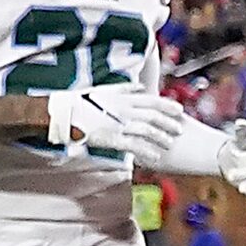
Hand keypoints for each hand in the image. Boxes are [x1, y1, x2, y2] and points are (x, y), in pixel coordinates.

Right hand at [46, 85, 180, 162]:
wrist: (65, 113)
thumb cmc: (83, 101)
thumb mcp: (106, 90)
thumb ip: (126, 89)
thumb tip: (141, 87)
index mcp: (123, 98)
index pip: (152, 100)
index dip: (168, 105)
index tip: (179, 110)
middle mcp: (124, 110)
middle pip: (153, 116)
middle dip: (168, 123)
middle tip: (180, 130)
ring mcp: (118, 124)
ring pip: (146, 131)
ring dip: (160, 137)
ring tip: (169, 143)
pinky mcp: (112, 138)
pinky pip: (134, 146)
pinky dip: (146, 152)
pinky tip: (155, 157)